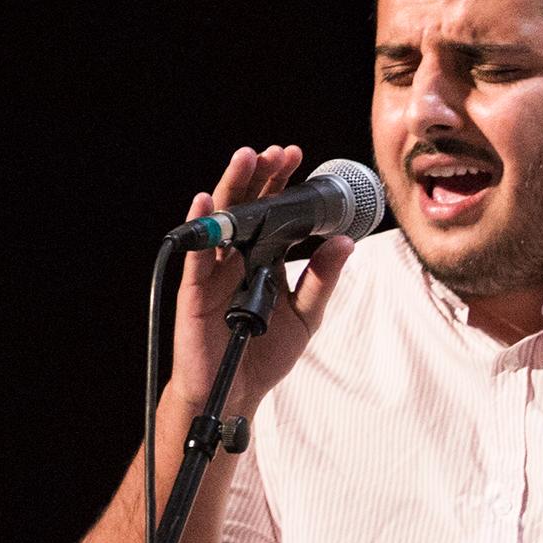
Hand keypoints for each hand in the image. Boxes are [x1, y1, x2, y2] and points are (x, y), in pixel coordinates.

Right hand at [172, 146, 356, 415]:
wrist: (236, 390)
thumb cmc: (265, 352)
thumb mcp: (307, 315)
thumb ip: (323, 278)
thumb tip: (345, 241)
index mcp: (264, 260)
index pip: (273, 214)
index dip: (281, 185)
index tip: (298, 158)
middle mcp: (238, 259)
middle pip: (247, 208)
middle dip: (260, 178)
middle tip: (276, 153)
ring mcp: (215, 271)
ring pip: (221, 222)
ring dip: (232, 188)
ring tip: (246, 159)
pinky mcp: (196, 290)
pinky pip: (197, 255)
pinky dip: (202, 226)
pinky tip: (207, 201)